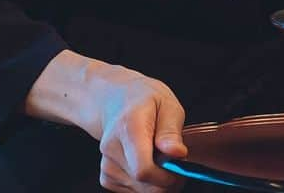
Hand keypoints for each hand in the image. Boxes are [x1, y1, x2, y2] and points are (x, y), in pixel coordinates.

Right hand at [24, 49, 187, 189]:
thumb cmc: (144, 100)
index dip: (165, 177)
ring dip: (155, 184)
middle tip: (173, 166)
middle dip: (164, 182)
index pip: (143, 169)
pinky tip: (145, 165)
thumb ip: (171, 130)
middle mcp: (112, 146)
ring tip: (159, 161)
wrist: (115, 99)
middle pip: (143, 183)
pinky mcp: (106, 174)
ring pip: (139, 190)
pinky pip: (130, 191)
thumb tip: (177, 153)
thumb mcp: (166, 104)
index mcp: (128, 127)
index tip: (177, 169)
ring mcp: (106, 162)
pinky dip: (143, 185)